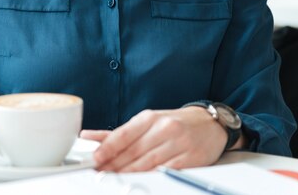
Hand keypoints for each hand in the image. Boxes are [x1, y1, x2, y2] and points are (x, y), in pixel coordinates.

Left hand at [80, 107, 227, 171]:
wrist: (209, 124)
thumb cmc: (173, 123)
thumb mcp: (146, 122)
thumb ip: (117, 133)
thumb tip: (88, 136)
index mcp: (150, 118)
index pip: (123, 134)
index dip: (107, 149)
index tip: (95, 159)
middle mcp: (164, 128)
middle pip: (133, 151)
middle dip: (114, 164)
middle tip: (99, 173)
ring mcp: (179, 143)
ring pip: (148, 163)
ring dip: (128, 173)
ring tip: (114, 178)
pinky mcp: (191, 158)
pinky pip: (166, 170)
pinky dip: (151, 176)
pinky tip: (140, 179)